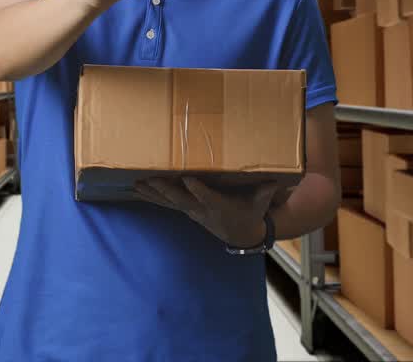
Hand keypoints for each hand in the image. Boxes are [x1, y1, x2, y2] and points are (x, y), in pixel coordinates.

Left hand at [134, 177, 277, 247]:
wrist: (240, 234)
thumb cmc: (251, 213)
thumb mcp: (261, 203)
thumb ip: (266, 191)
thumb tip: (277, 179)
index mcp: (219, 205)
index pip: (207, 197)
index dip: (198, 190)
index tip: (188, 179)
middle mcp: (202, 209)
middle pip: (181, 200)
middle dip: (166, 190)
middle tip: (152, 179)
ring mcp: (191, 211)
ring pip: (169, 202)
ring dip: (152, 193)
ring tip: (136, 183)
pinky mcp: (185, 210)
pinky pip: (165, 203)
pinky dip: (151, 197)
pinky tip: (136, 189)